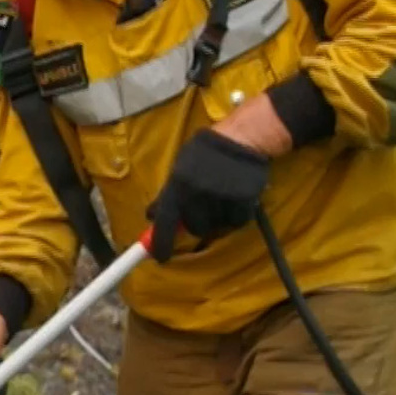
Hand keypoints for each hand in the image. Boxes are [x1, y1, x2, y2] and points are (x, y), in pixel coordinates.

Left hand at [147, 129, 269, 261]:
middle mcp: (198, 194)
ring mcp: (221, 198)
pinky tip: (235, 197)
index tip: (159, 257)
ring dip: (217, 217)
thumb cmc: (205, 153)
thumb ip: (168, 193)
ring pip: (216, 226)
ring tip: (221, 196)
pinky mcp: (243, 201)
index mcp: (178, 185)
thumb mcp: (181, 168)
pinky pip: (236, 221)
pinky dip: (235, 214)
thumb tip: (152, 217)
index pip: (166, 221)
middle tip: (203, 208)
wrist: (241, 138)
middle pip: (195, 228)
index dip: (161, 242)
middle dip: (197, 222)